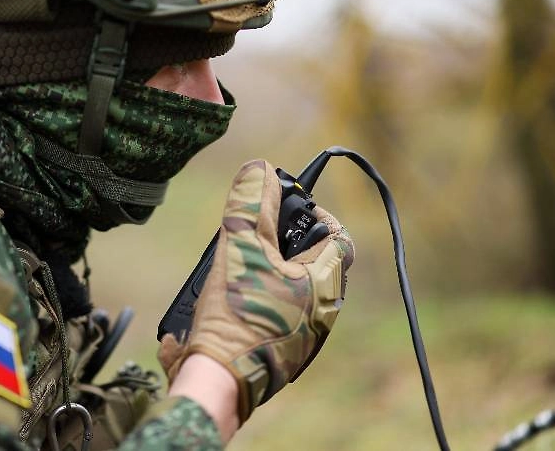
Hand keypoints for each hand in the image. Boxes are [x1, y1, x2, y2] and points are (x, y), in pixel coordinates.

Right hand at [159, 159, 353, 423]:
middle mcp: (322, 315)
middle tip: (252, 234)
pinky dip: (254, 301)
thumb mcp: (240, 246)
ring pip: (292, 289)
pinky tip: (222, 301)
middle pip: (314, 261)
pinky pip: (274, 317)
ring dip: (265, 271)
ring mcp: (302, 339)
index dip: (314, 212)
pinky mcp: (279, 355)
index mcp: (324, 286)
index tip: (284, 205)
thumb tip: (259, 170)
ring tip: (232, 267)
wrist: (216, 383)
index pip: (338, 236)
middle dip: (282, 242)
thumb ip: (250, 203)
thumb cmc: (235, 316)